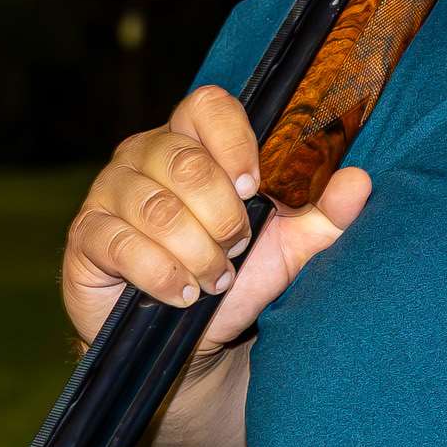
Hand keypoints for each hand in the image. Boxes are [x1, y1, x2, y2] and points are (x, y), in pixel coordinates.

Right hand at [62, 84, 370, 358]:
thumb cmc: (239, 277)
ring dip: (197, 252)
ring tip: (214, 280)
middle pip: (185, 164)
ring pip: (156, 208)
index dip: (234, 141)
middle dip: (222, 217)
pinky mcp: (87, 237)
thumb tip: (359, 181)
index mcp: (197, 141)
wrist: (191, 340)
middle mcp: (146, 155)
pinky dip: (161, 274)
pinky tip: (181, 294)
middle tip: (237, 250)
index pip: (208, 105)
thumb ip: (326, 214)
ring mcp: (110, 193)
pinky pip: (120, 243)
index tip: (254, 186)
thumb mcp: (291, 248)